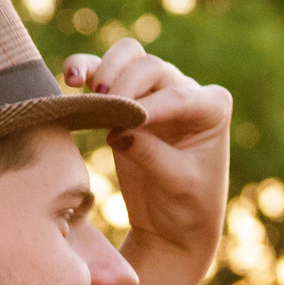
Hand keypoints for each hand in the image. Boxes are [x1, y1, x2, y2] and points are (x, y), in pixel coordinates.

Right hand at [63, 40, 232, 264]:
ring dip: (104, 68)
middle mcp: (186, 91)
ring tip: (81, 85)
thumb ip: (151, 155)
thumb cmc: (187, 206)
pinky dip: (87, 69)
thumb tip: (117, 133)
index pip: (178, 96)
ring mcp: (155, 91)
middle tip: (105, 108)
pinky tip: (72, 79)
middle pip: (150, 66)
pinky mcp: (125, 100)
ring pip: (128, 58)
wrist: (172, 226)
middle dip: (125, 84)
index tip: (125, 128)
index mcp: (212, 107)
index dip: (149, 107)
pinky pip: (103, 73)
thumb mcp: (176, 184)